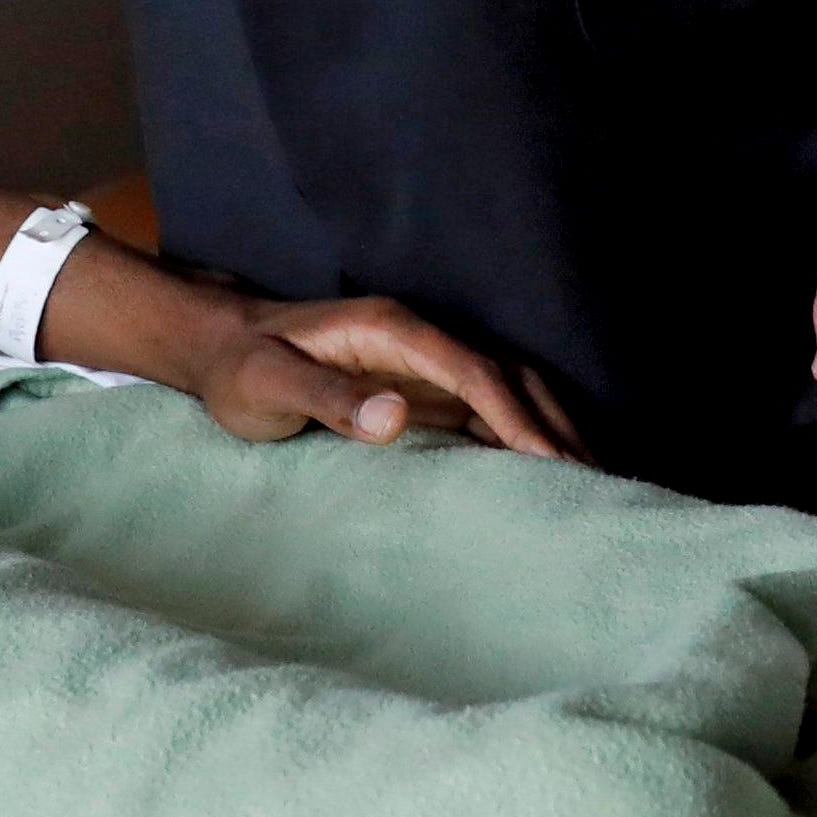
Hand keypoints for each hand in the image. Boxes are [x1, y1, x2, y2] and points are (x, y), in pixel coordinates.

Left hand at [191, 296, 588, 461]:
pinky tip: (544, 476)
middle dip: (555, 424)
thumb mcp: (269, 383)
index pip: (475, 370)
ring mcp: (422, 363)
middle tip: (599, 485)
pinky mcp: (418, 388)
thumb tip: (394, 414)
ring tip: (592, 485)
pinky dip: (522, 437)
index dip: (518, 415)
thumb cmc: (240, 368)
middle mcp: (418, 340)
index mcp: (392, 331)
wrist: (217, 346)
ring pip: (506, 390)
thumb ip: (328, 395)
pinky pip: (484, 409)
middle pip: (508, 375)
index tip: (555, 462)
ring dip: (549, 430)